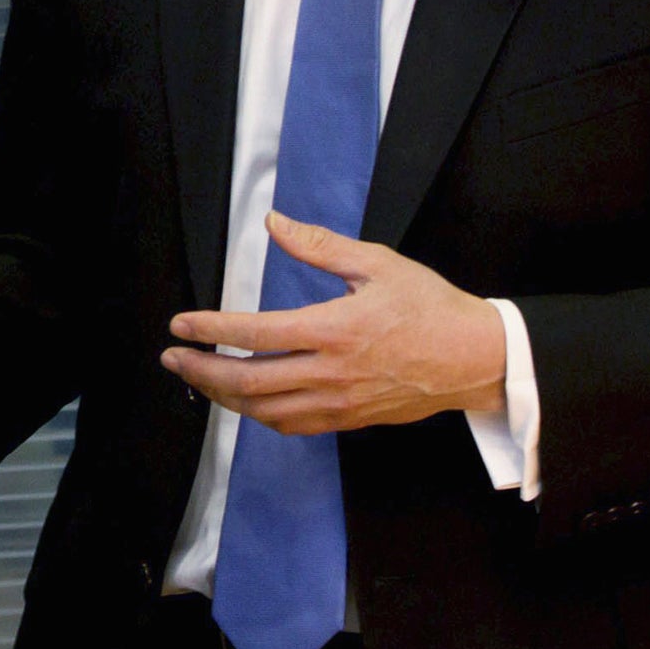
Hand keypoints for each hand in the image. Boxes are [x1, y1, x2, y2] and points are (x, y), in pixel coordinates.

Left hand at [160, 210, 506, 434]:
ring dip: (224, 397)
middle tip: (172, 356)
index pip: (256, 334)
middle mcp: (333, 373)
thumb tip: (274, 223)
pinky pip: (295, 425)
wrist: (478, 358)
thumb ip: (319, 245)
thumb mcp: (377, 263)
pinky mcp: (352, 419)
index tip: (180, 324)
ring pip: (267, 411)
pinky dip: (260, 415)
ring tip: (196, 377)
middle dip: (202, 371)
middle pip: (251, 382)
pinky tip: (244, 400)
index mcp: (334, 330)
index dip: (211, 330)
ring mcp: (342, 402)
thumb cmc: (429, 307)